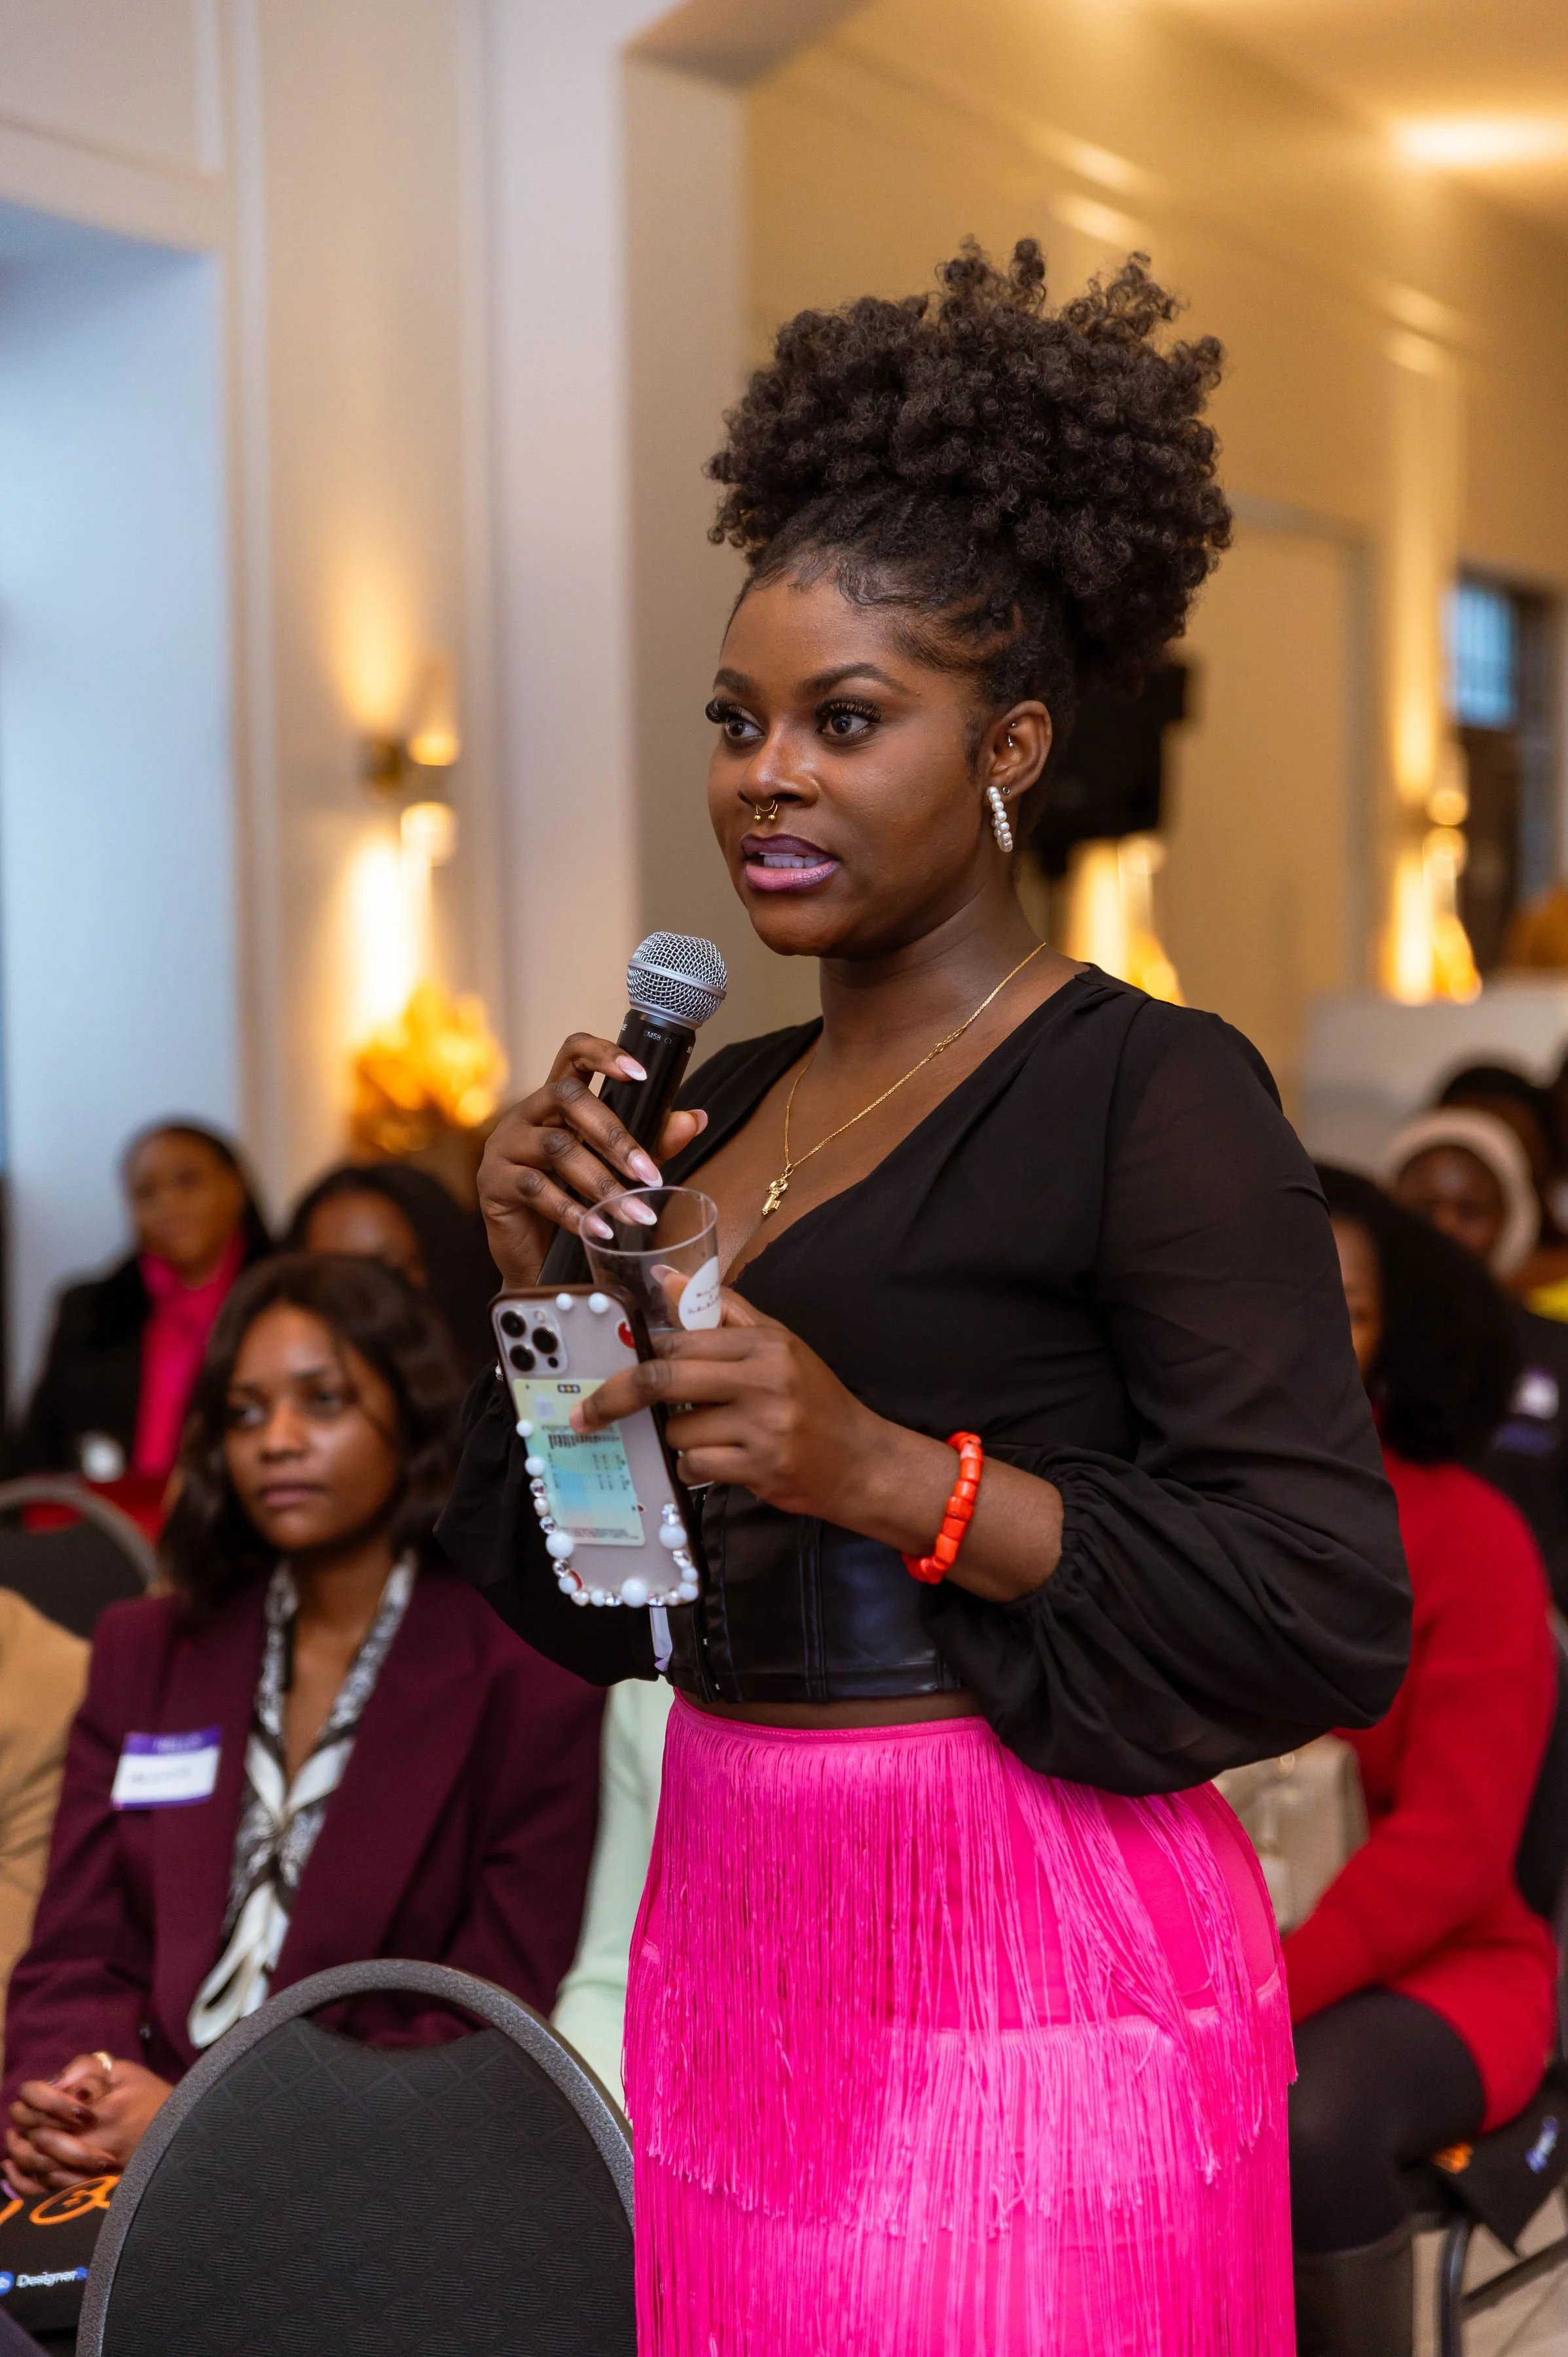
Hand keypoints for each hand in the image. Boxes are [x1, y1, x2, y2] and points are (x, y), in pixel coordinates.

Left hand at [6, 2055, 172, 2194]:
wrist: (181, 2139)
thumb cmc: (153, 2101)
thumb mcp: (127, 2072)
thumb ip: (88, 2069)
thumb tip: (55, 2080)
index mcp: (101, 2109)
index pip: (46, 2101)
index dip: (32, 2095)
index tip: (31, 2092)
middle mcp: (93, 2142)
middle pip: (36, 2134)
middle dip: (22, 2122)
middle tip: (18, 2115)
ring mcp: (90, 2172)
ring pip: (37, 2166)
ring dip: (18, 2151)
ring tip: (15, 2139)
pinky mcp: (89, 2191)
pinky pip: (45, 2192)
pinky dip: (22, 2181)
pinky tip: (14, 2169)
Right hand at [477, 1034, 707, 1286]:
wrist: (535, 1258)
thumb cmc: (575, 1201)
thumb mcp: (618, 1169)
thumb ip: (652, 1142)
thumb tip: (695, 1120)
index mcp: (556, 1101)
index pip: (573, 1054)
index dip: (603, 1053)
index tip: (640, 1074)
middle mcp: (527, 1113)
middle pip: (568, 1099)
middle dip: (615, 1136)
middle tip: (649, 1174)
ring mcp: (505, 1145)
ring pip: (556, 1146)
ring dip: (602, 1182)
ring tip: (634, 1212)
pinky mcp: (492, 1181)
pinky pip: (534, 1187)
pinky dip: (572, 1210)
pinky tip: (600, 1229)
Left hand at [571, 1291, 1063, 1601]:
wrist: (862, 1460)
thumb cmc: (814, 1399)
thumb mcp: (777, 1343)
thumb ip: (720, 1310)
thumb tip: (664, 1277)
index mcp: (764, 1343)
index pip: (681, 1336)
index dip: (642, 1350)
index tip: (617, 1362)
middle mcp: (764, 1379)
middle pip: (665, 1377)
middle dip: (617, 1396)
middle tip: (588, 1412)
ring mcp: (763, 1426)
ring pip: (678, 1430)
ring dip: (679, 1438)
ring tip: (714, 1437)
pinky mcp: (760, 1468)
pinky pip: (695, 1466)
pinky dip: (695, 1468)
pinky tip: (722, 1462)